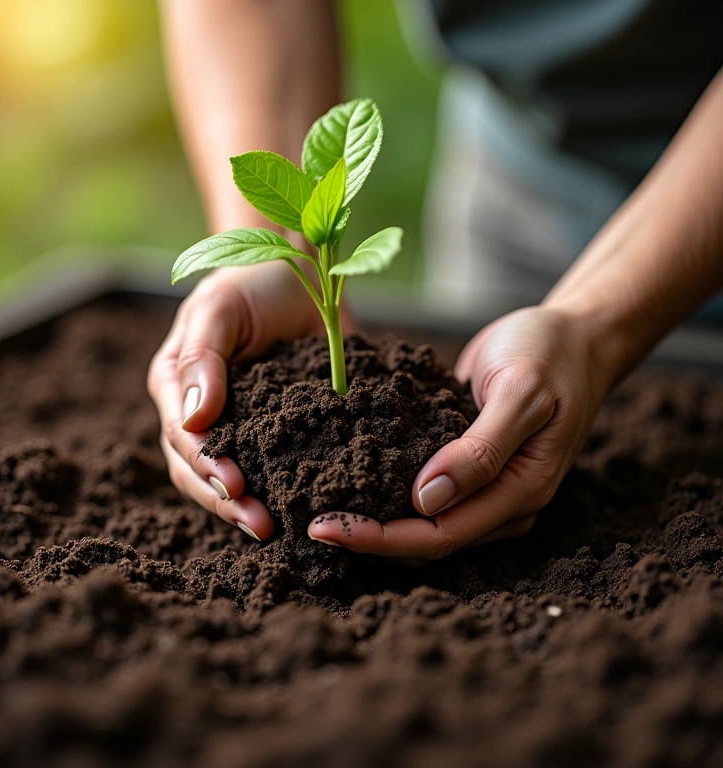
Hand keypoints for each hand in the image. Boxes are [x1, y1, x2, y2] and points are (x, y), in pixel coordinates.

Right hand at [148, 260, 326, 541]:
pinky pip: (270, 466)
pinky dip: (278, 489)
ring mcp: (239, 425)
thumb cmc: (254, 283)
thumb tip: (193, 419)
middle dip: (226, 502)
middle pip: (199, 470)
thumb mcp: (222, 307)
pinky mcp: (276, 430)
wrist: (305, 274)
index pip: (183, 437)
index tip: (236, 486)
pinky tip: (298, 508)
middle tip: (261, 525)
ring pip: (228, 479)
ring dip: (245, 507)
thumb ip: (202, 356)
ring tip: (273, 530)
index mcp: (177, 383)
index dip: (206, 465)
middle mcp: (202, 412)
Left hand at [307, 306, 614, 557]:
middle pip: (427, 539)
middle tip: (312, 522)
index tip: (327, 526)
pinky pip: (426, 490)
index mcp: (521, 491)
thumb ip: (481, 449)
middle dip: (370, 536)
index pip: (441, 535)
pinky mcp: (471, 464)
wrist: (574, 335)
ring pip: (424, 521)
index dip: (382, 537)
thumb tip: (425, 500)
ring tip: (323, 505)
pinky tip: (353, 477)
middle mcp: (503, 500)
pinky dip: (390, 490)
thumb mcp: (521, 391)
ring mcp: (487, 485)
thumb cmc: (552, 356)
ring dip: (377, 518)